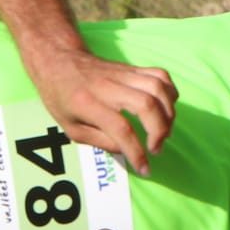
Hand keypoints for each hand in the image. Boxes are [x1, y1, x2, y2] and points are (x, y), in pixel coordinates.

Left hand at [26, 48, 177, 175]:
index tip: (144, 169)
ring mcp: (123, 74)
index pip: (120, 128)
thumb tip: (126, 150)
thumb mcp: (71, 128)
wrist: (59, 59)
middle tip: (156, 149)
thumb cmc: (62, 97)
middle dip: (159, 131)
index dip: (136, 152)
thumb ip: (100, 141)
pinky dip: (170, 94)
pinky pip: (161, 76)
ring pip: (158, 88)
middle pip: (146, 104)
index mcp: (88, 104)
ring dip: (168, 114)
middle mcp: (108, 86)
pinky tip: (165, 110)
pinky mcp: (133, 68)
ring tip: (163, 131)